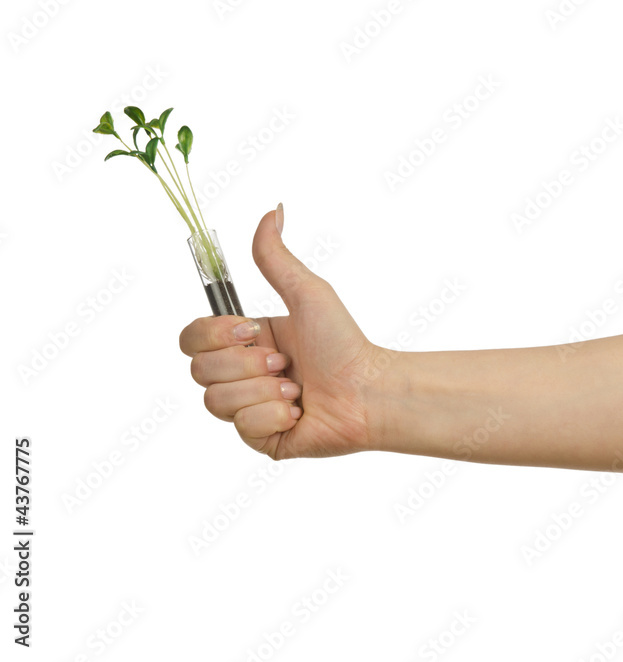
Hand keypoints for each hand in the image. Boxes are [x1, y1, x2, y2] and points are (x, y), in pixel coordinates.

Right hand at [179, 204, 382, 459]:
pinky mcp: (261, 438)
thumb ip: (276, 257)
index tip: (252, 331)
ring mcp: (248, 409)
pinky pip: (242, 428)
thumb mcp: (307, 293)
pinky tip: (298, 411)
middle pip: (199, 370)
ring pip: (216, 401)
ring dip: (262, 391)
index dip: (214, 336)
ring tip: (295, 389)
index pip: (191, 338)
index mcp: (245, 341)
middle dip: (246, 365)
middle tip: (285, 363)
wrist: (369, 391)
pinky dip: (274, 416)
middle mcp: (242, 374)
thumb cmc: (345, 344)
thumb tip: (272, 211)